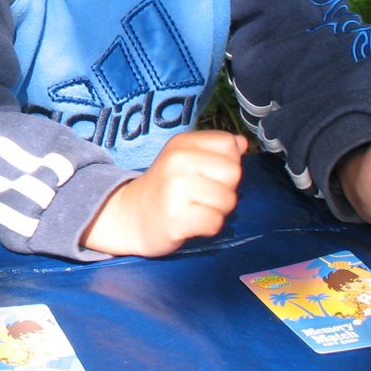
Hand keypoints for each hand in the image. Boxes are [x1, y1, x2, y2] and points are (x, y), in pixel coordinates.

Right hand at [81, 129, 245, 256]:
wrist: (129, 215)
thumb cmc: (164, 188)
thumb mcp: (184, 159)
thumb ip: (214, 149)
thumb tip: (241, 143)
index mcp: (182, 143)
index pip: (229, 144)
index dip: (227, 162)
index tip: (207, 173)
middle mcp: (177, 161)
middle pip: (234, 172)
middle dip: (226, 188)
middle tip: (202, 195)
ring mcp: (175, 189)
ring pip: (228, 200)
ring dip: (218, 211)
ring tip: (196, 209)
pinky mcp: (176, 217)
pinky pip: (215, 222)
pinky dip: (209, 228)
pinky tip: (192, 224)